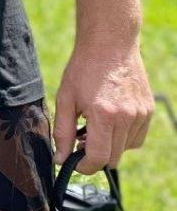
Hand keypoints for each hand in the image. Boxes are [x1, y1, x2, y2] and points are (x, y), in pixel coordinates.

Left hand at [54, 39, 153, 172]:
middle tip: (81, 140)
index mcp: (104, 116)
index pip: (98, 159)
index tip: (74, 162)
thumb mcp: (65, 99)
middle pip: (113, 158)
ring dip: (110, 146)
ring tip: (96, 127)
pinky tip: (111, 121)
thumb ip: (63, 132)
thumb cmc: (84, 69)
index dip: (84, 167)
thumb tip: (61, 159)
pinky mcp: (148, 110)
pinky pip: (137, 137)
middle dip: (95, 157)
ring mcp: (141, 114)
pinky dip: (124, 137)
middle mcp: (127, 117)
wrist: (110, 43)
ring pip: (126, 149)